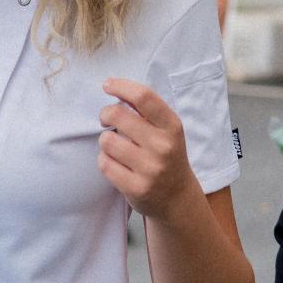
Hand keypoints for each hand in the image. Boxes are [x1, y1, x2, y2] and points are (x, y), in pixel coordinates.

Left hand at [98, 78, 196, 222]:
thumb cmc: (166, 156)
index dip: (121, 86)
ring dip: (105, 140)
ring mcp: (150, 169)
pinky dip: (105, 160)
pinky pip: (104, 163)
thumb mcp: (166, 130)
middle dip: (105, 114)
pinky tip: (116, 163)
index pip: (144, 97)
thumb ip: (145, 110)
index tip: (107, 85)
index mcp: (172, 126)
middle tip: (107, 119)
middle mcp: (163, 146)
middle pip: (117, 115)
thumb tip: (114, 86)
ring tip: (115, 146)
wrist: (177, 198)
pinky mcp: (136, 188)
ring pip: (106, 140)